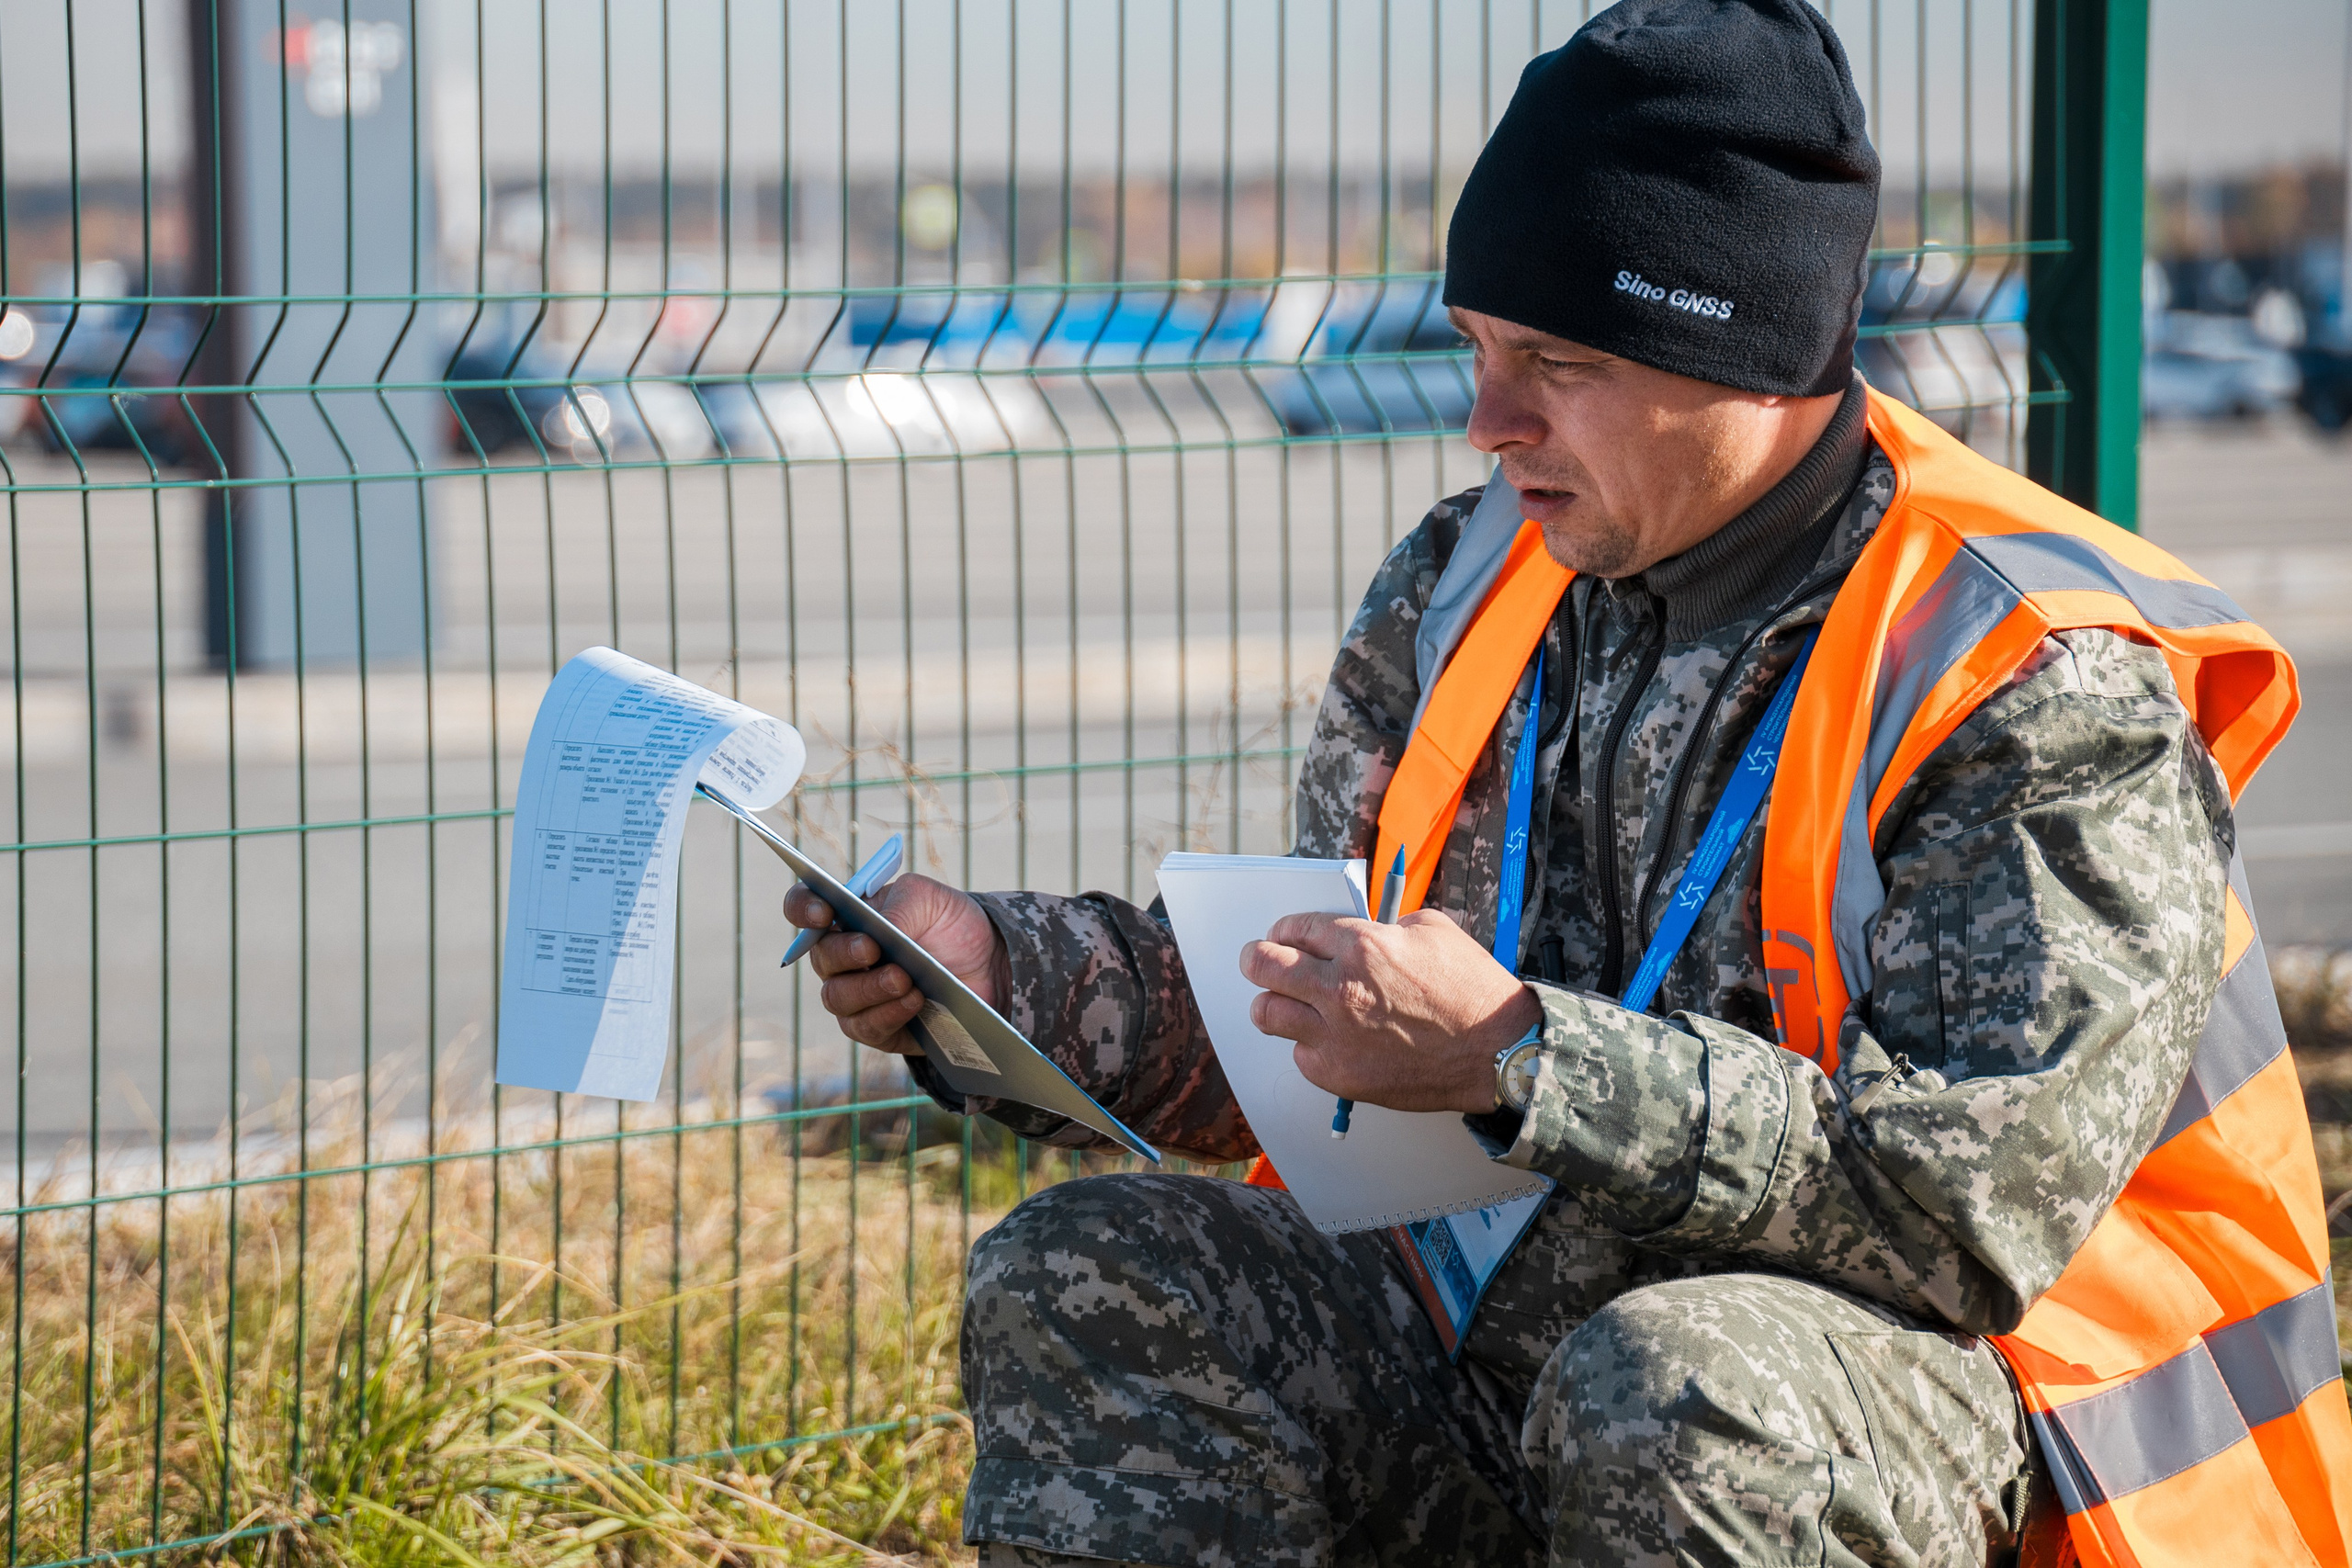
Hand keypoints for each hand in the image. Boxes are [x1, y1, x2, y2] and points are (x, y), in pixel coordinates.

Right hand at [786, 873, 1002, 1054]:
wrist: (989, 965)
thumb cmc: (950, 924)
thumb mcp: (930, 898)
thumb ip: (899, 905)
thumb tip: (876, 925)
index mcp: (848, 915)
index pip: (805, 907)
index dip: (803, 908)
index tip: (823, 912)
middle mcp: (843, 957)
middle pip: (820, 957)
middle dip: (844, 953)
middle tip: (872, 948)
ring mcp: (856, 995)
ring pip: (837, 997)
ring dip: (869, 987)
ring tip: (904, 979)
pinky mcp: (876, 1028)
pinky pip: (866, 1027)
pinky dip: (888, 1013)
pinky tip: (914, 1000)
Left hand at [1241, 908, 1539, 1114]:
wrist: (1496, 1051)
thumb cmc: (1470, 990)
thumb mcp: (1431, 929)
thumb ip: (1385, 926)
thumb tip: (1359, 934)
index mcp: (1362, 945)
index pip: (1295, 928)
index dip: (1284, 931)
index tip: (1282, 937)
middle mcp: (1340, 988)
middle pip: (1263, 966)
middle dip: (1257, 960)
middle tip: (1259, 962)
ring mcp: (1336, 1035)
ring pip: (1267, 1014)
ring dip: (1272, 1004)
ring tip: (1283, 1005)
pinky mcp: (1340, 1074)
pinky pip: (1300, 1056)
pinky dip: (1308, 1047)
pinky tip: (1329, 1041)